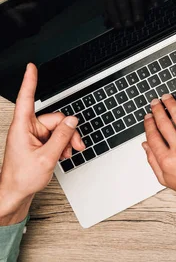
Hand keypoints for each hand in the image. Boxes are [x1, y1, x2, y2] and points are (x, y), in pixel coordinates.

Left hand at [0, 64, 84, 224]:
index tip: (31, 67)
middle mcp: (26, 128)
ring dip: (66, 140)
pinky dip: (62, 145)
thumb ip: (62, 136)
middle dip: (68, 132)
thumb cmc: (21, 178)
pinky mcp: (37, 142)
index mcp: (22, 127)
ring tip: (68, 153)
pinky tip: (62, 154)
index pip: (26, 98)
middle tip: (75, 146)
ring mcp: (32, 136)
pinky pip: (55, 136)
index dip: (29, 81)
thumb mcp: (47, 157)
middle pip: (55, 119)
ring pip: (58, 129)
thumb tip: (72, 120)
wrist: (15, 193)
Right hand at [142, 94, 175, 218]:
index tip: (147, 117)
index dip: (148, 124)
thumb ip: (153, 161)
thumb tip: (146, 146)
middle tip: (155, 102)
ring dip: (171, 104)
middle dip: (157, 110)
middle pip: (164, 123)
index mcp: (166, 159)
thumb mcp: (165, 179)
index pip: (153, 136)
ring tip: (167, 98)